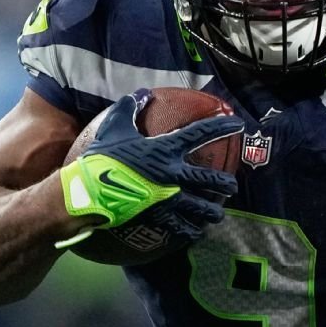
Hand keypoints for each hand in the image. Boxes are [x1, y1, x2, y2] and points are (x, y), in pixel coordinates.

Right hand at [60, 90, 242, 243]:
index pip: (200, 134)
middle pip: (209, 178)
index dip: (221, 127)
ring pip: (200, 207)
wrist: (87, 192)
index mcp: (165, 150)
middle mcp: (173, 174)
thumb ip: (129, 108)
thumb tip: (142, 93)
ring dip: (212, 211)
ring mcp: (168, 198)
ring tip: (218, 215)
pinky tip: (196, 233)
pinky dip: (191, 231)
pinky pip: (180, 226)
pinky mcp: (158, 217)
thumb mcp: (114, 126)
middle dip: (225, 183)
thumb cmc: (102, 158)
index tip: (238, 124)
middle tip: (233, 186)